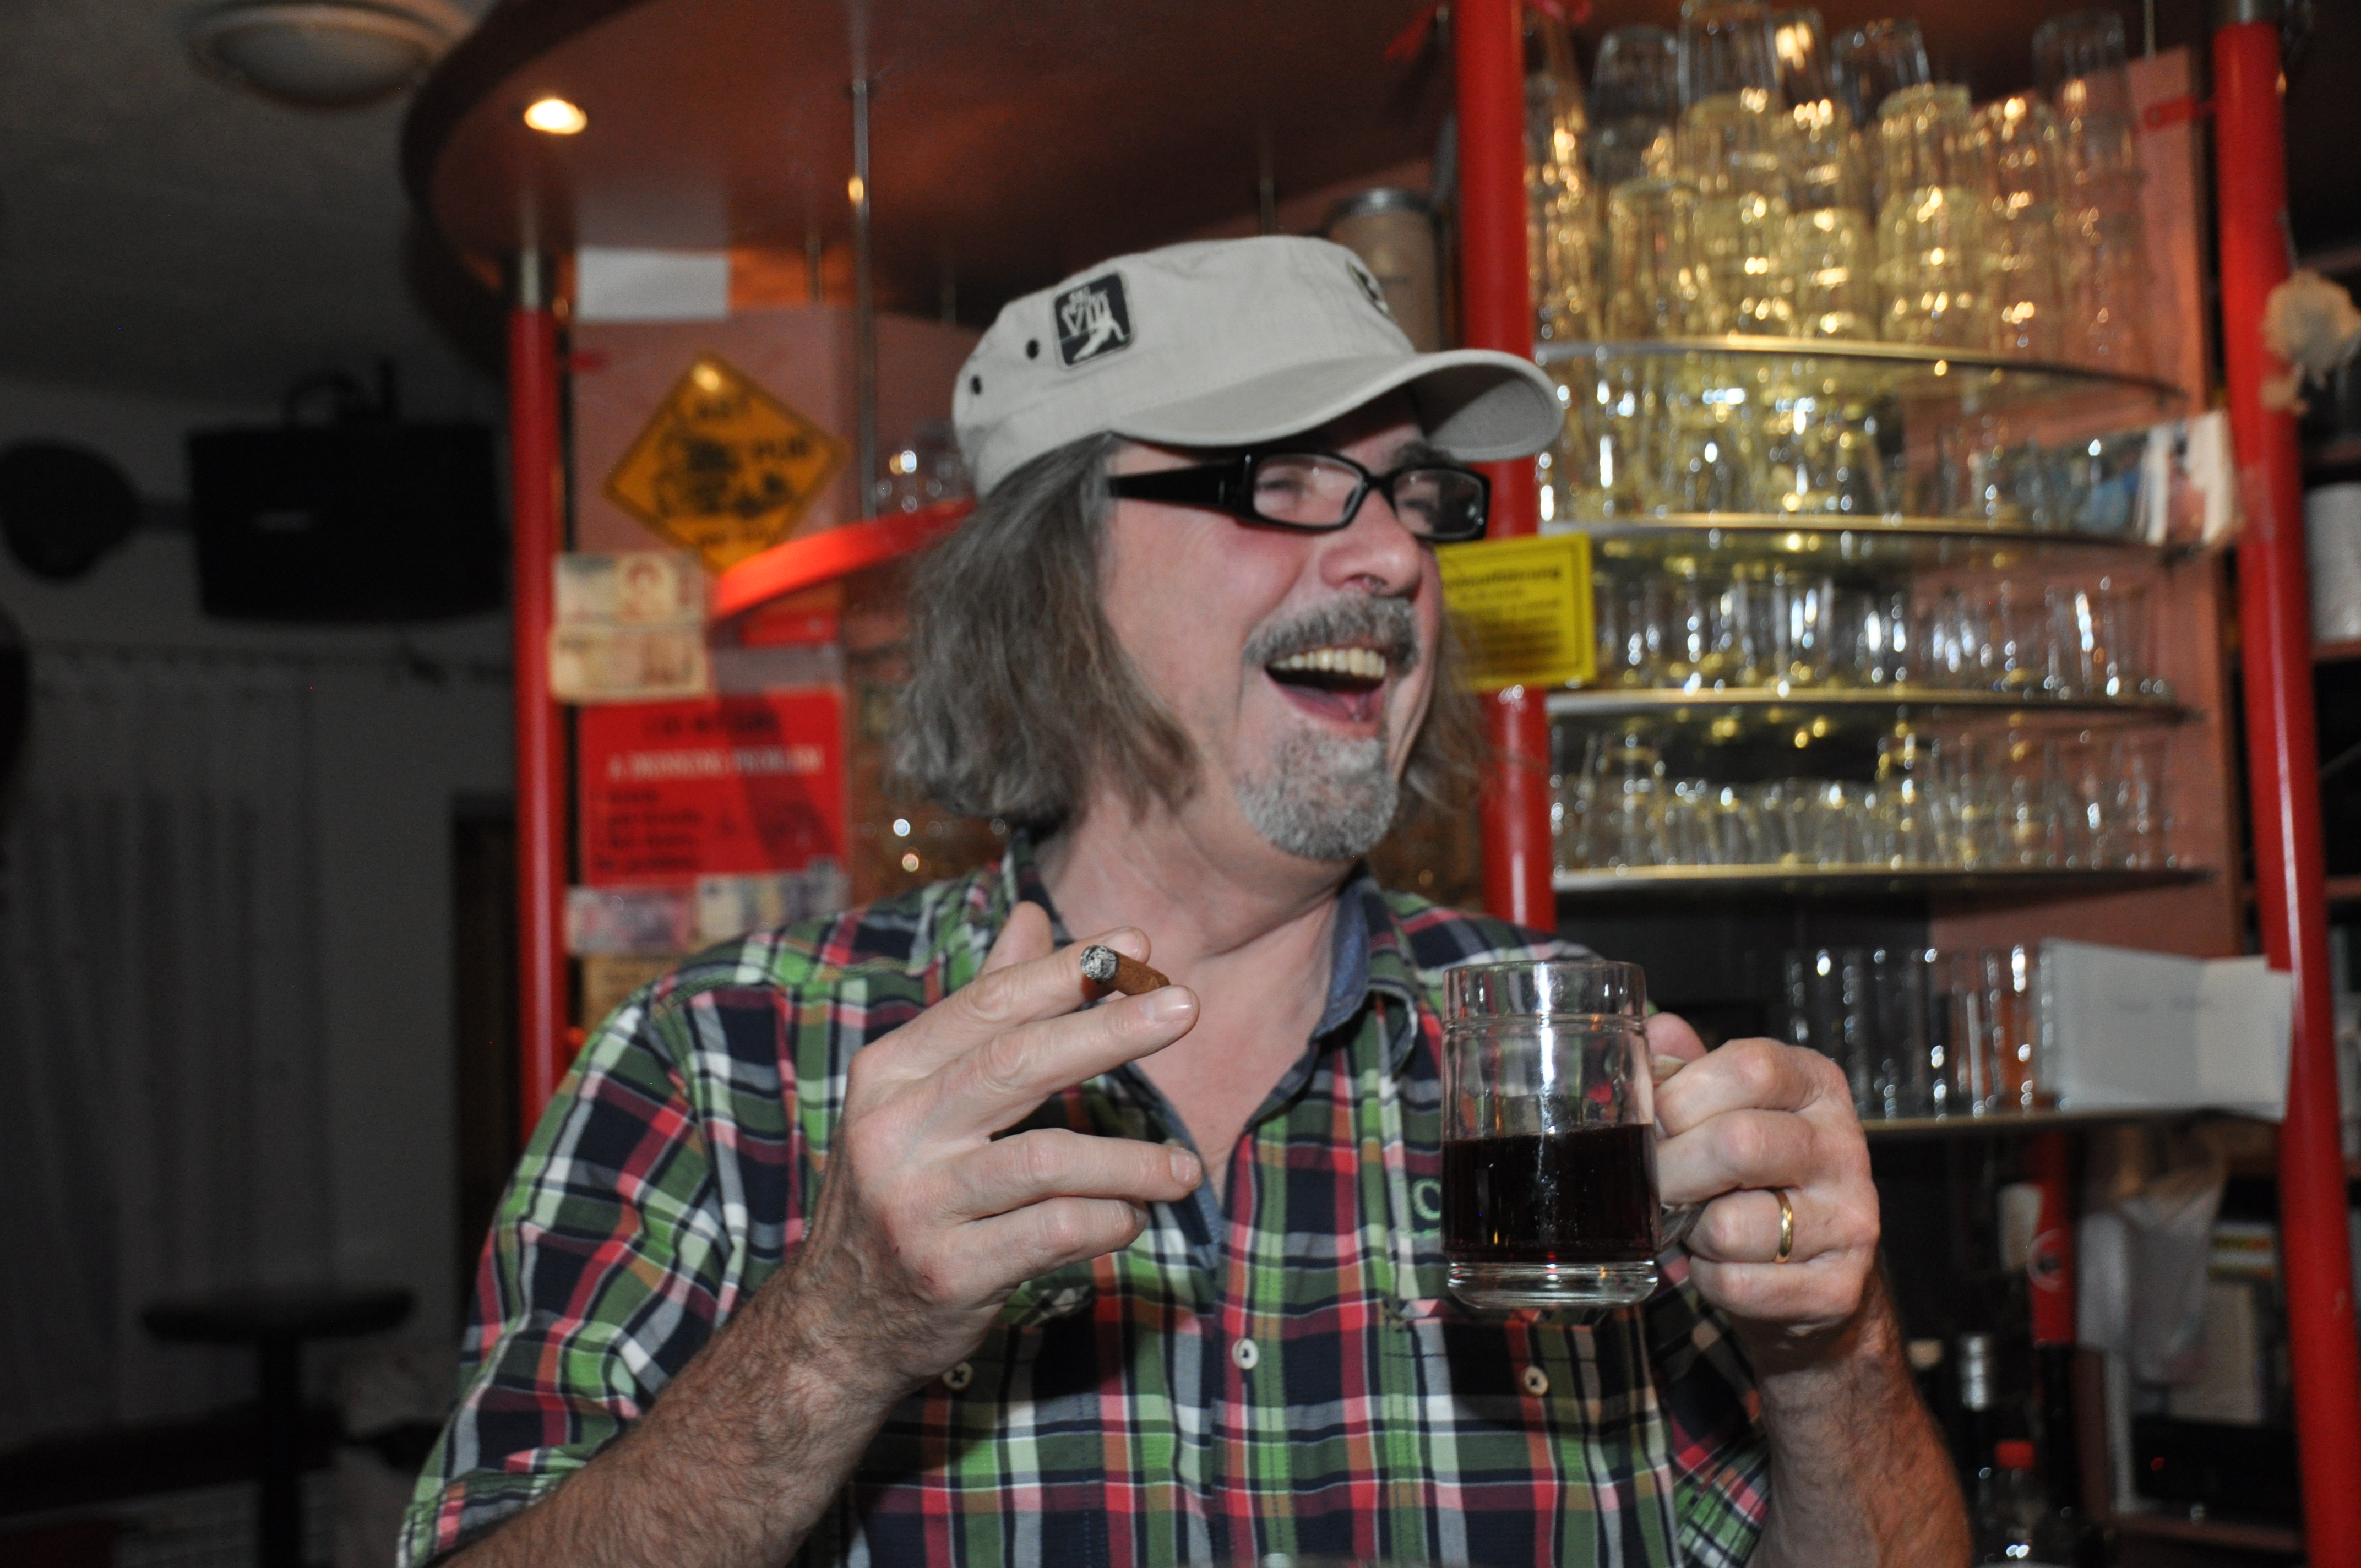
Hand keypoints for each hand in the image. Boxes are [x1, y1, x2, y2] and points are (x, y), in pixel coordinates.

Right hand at [772, 903, 1203, 1401]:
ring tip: (1185, 1167)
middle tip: (1186, 1008)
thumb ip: (980, 1009)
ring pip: (1046, 1160)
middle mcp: (895, 1132)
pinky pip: (1053, 1233)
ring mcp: (917, 1204)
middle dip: (1108, 1030)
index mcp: (890, 1074)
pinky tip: (1131, 1219)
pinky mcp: (949, 1271)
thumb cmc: (901, 1188)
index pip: (987, 1006)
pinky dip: (1107, 1221)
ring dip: (1131, 1160)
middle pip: (1016, 1064)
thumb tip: (1031, 912)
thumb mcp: (918, 1093)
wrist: (835, 1323)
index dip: (1066, 972)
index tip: (1139, 946)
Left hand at [1647, 1014, 1878, 1349]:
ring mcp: (1849, 1220)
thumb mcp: (1727, 1108)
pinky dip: (1710, 1280)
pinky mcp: (1839, 1287)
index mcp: (1816, 1087)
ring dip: (1692, 1233)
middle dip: (1671, 1169)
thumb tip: (1653, 1030)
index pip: (1750, 1067)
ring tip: (1701, 1225)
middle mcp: (1843, 1147)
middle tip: (1656, 1182)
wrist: (1811, 1275)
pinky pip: (1738, 1285)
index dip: (1684, 1095)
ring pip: (1730, 1226)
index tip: (1657, 1121)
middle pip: (1738, 1143)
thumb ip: (1687, 1069)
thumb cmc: (1755, 1178)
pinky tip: (1723, 1265)